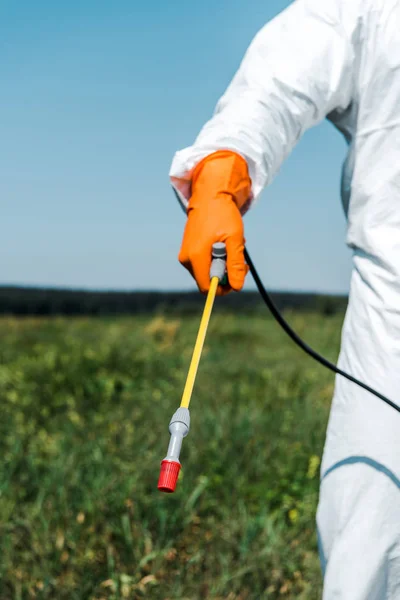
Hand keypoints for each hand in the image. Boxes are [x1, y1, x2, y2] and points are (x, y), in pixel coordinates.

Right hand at [178, 150, 250, 294]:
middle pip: (207, 281)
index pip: (207, 287)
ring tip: (231, 248)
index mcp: (196, 257)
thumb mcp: (234, 239)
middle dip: (226, 275)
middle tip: (240, 261)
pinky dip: (216, 260)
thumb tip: (237, 287)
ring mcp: (185, 255)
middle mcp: (186, 259)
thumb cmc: (223, 215)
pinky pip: (203, 265)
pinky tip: (223, 245)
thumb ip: (235, 264)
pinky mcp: (188, 251)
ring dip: (222, 266)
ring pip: (206, 274)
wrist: (209, 196)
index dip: (224, 287)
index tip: (237, 275)